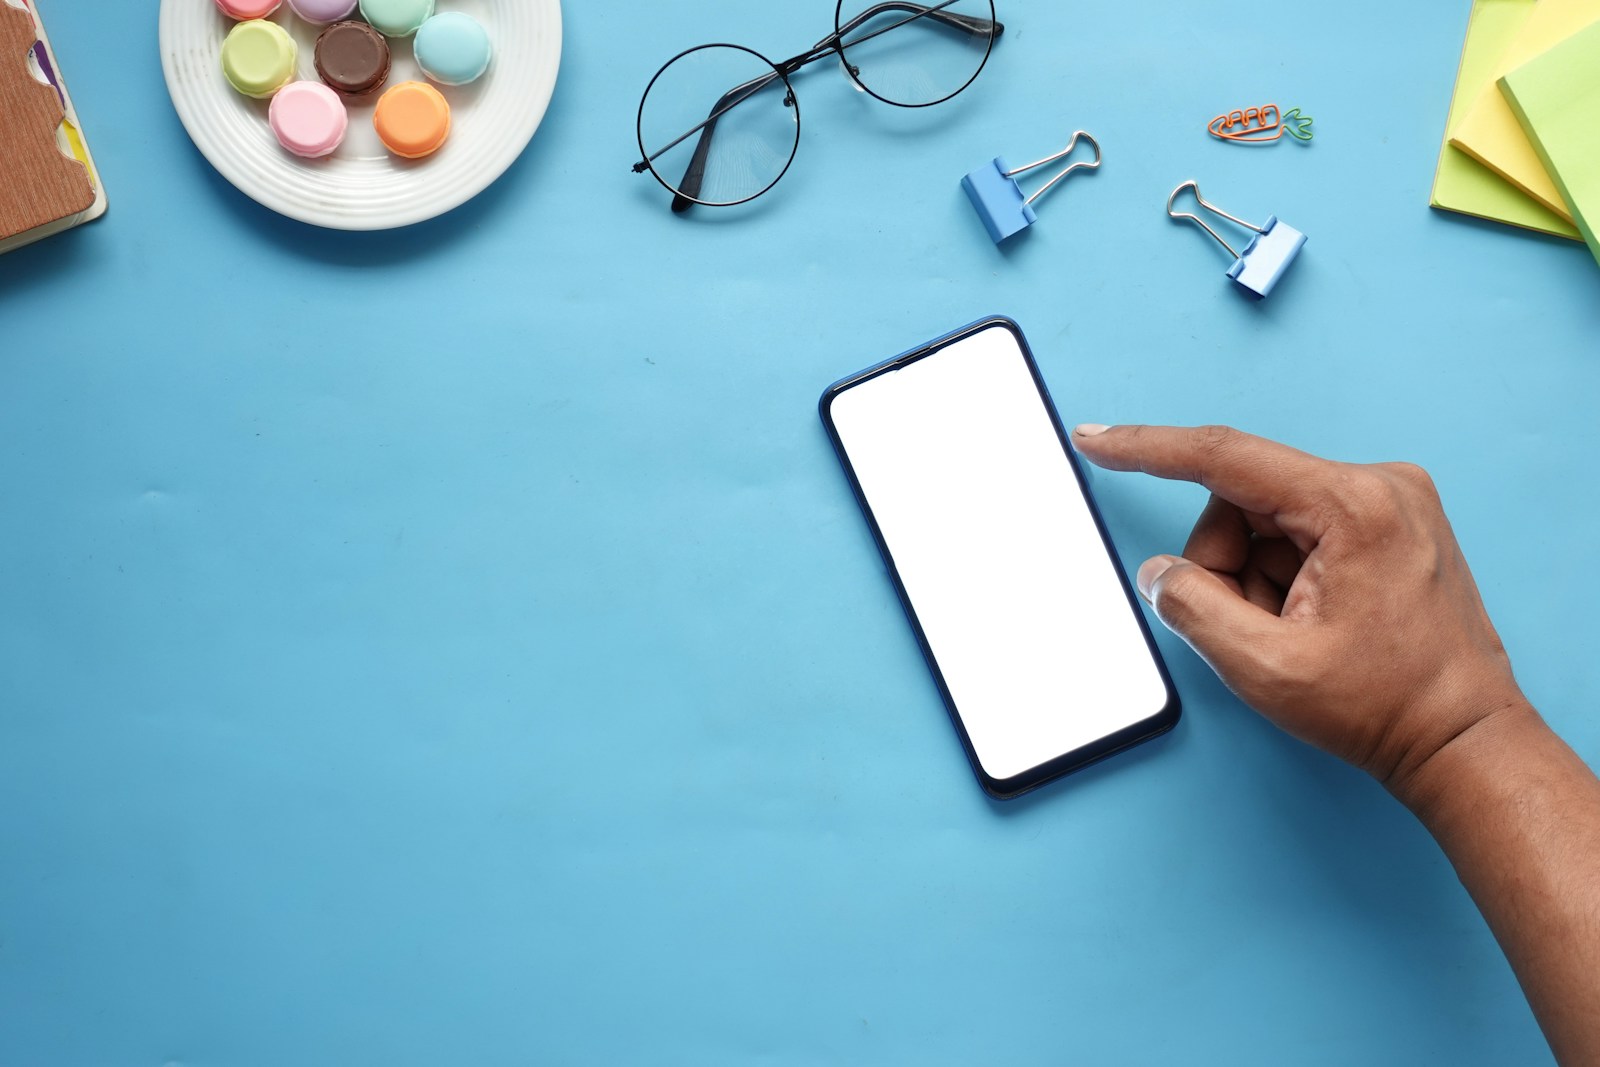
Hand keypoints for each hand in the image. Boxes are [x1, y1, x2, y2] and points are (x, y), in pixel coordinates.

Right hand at [1071, 424, 1529, 799]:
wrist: (1463, 740)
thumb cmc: (1389, 707)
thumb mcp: (1266, 668)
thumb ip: (1194, 609)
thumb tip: (1161, 573)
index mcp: (1354, 505)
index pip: (1225, 458)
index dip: (1148, 449)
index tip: (1097, 440)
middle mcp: (1378, 486)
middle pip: (1242, 499)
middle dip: (1225, 564)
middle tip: (1253, 628)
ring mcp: (1388, 502)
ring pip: (1265, 519)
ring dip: (1254, 578)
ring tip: (1293, 633)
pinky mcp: (1387, 522)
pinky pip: (1296, 532)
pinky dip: (1281, 578)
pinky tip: (1311, 621)